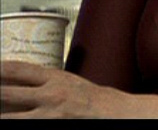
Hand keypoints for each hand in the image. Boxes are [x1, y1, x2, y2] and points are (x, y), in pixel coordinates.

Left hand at [1, 60, 126, 117]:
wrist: (111, 112)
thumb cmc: (88, 97)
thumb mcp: (67, 80)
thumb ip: (43, 80)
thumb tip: (16, 79)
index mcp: (54, 78)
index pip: (17, 69)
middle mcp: (49, 94)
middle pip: (7, 92)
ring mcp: (48, 113)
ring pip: (10, 115)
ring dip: (0, 113)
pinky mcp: (49, 127)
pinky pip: (22, 125)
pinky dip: (13, 122)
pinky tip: (8, 120)